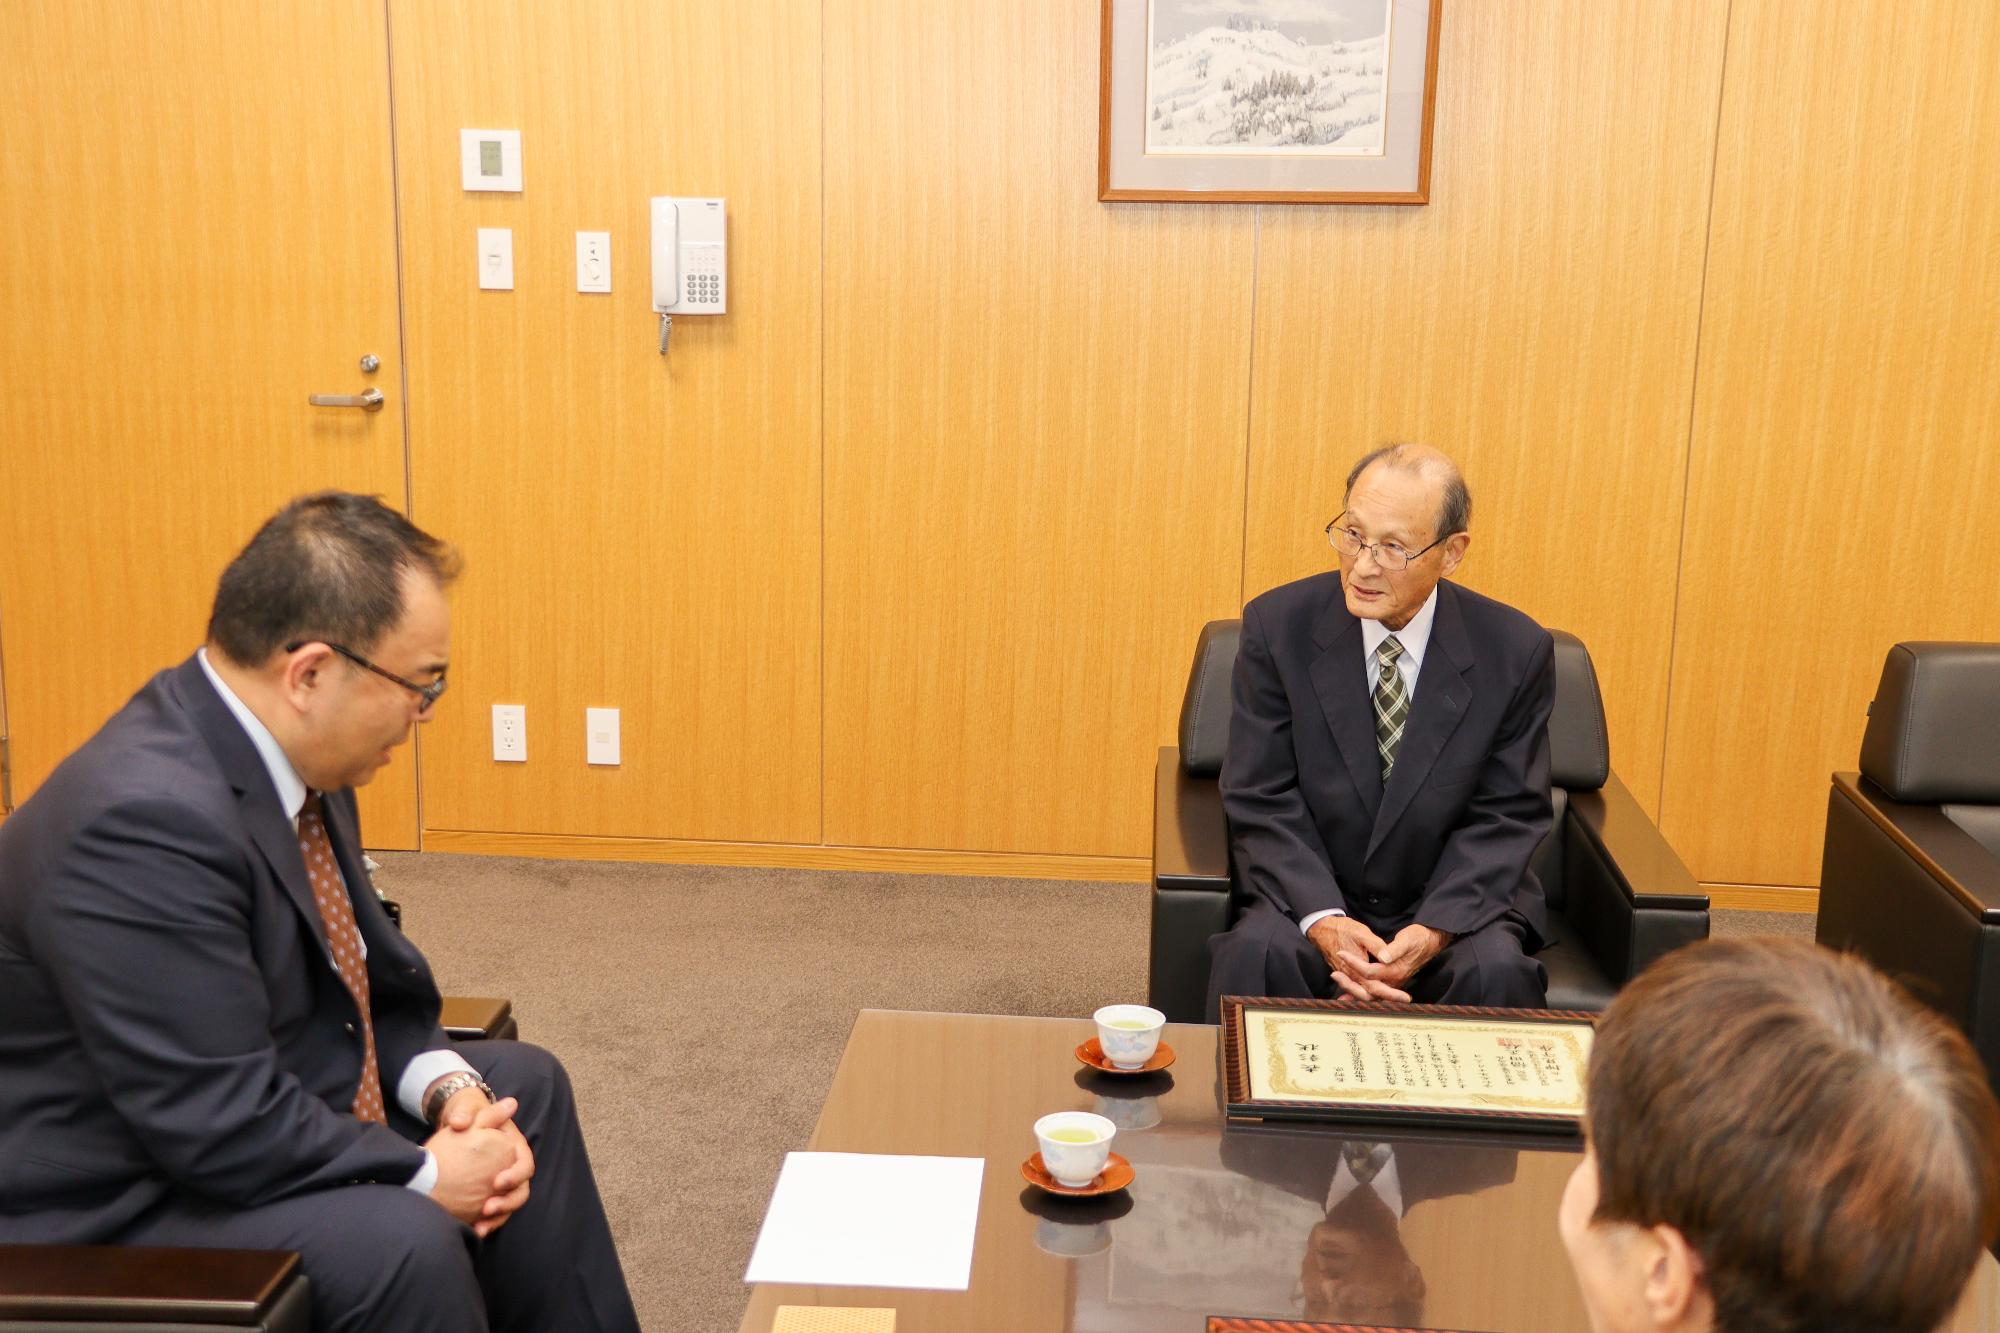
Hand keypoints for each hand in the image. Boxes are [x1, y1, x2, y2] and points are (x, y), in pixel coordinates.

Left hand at [470, 1100, 534, 1237]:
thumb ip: (464, 1112)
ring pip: (509, 1206)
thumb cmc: (466, 1114)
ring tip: (480, 1228)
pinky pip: (494, 1213)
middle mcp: (512, 1168)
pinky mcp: (489, 1194)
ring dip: (498, 1219)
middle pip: (521, 1191)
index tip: (497, 1182)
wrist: (456, 1124)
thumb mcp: (467, 1108)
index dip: (515, 1175)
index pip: (525, 1164)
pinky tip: (472, 1231)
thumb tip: (460, 1121)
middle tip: (488, 1209)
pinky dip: (486, 1224)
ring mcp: (501, 1184)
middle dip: (507, 1203)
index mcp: (515, 1148)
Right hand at [1305, 915, 1396, 1002]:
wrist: (1321, 930)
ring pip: (1362, 994)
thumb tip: (1387, 958)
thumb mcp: (1361, 933)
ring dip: (1378, 997)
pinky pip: (1356, 988)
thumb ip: (1376, 946)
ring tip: (1394, 996)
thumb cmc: (1341, 930)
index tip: (1406, 997)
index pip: (1376, 987)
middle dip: (1388, 998)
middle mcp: (1351, 976)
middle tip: (1404, 1000)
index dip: (1391, 994)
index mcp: (1356, 969)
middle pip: (1370, 995)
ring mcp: (1347, 976)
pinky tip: (1373, 995)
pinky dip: (1365, 993)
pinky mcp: (1345, 974)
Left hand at [1342, 924, 1453, 1001]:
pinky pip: (1373, 991)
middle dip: (1350, 985)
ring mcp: (1393, 982)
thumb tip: (1383, 956)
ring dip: (1353, 990)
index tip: (1341, 953)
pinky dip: (1360, 993)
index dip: (1354, 963)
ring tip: (1338, 983)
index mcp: (1396, 970)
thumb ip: (1394, 949)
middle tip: (1334, 975)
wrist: (1430, 942)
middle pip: (1368, 989)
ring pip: (1370, 994)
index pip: (1370, 972)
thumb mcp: (1407, 939)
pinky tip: (1348, 994)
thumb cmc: (1418, 938)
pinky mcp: (1391, 980)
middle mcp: (1394, 980)